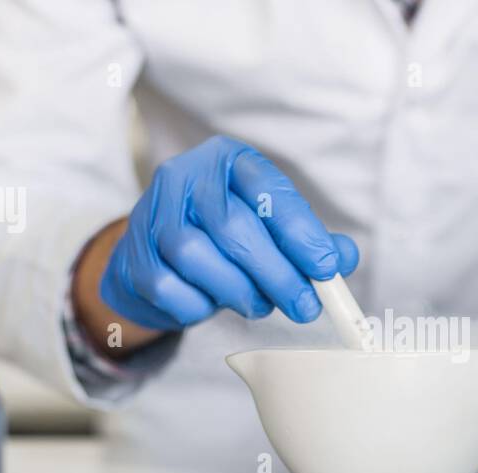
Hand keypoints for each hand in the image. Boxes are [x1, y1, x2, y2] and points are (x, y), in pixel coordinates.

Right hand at [99, 136, 358, 330]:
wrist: (156, 254)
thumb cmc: (225, 238)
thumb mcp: (271, 228)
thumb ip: (310, 241)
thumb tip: (345, 258)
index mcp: (228, 160)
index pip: (268, 189)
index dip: (300, 232)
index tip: (327, 268)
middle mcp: (185, 176)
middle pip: (233, 226)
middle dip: (277, 273)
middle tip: (305, 306)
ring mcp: (151, 212)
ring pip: (196, 255)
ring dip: (238, 290)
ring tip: (259, 305)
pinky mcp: (132, 253)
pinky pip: (169, 287)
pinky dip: (198, 305)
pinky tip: (212, 305)